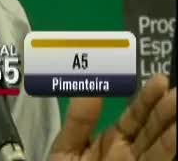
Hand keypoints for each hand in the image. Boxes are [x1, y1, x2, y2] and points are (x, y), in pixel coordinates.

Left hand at [49, 74, 175, 159]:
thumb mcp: (67, 149)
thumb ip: (79, 121)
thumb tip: (91, 89)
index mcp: (114, 141)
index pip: (136, 115)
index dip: (148, 99)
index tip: (160, 80)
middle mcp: (132, 154)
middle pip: (154, 130)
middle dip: (166, 112)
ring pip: (161, 150)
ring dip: (173, 132)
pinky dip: (170, 154)